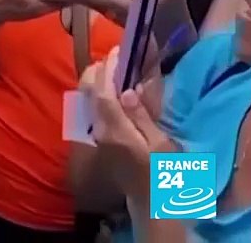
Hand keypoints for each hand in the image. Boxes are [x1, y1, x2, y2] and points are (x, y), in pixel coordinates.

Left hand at [79, 47, 177, 196]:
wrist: (150, 200)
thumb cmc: (164, 173)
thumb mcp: (162, 145)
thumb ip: (142, 116)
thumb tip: (129, 90)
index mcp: (115, 130)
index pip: (103, 93)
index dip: (107, 69)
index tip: (116, 50)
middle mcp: (98, 130)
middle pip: (87, 92)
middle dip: (96, 70)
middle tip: (113, 55)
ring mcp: (95, 135)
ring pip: (86, 99)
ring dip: (96, 79)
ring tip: (113, 66)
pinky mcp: (97, 138)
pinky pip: (91, 108)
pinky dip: (97, 92)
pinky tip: (111, 87)